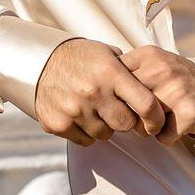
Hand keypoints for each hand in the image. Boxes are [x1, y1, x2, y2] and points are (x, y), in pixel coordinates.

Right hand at [36, 39, 167, 146]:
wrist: (40, 61)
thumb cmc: (81, 58)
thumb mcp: (107, 54)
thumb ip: (130, 74)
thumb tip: (155, 93)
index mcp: (110, 73)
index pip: (146, 104)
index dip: (155, 118)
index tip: (155, 122)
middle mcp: (93, 92)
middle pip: (126, 124)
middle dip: (126, 121)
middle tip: (119, 111)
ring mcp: (74, 110)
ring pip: (105, 134)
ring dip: (104, 126)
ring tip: (95, 109)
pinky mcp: (58, 124)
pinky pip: (85, 141)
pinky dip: (86, 132)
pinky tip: (80, 115)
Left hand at [120, 45, 194, 145]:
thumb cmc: (173, 78)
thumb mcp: (151, 63)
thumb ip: (127, 69)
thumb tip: (97, 86)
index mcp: (148, 56)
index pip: (115, 80)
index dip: (115, 96)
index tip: (119, 100)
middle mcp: (162, 70)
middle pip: (126, 104)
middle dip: (129, 115)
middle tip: (138, 115)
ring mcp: (177, 90)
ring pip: (142, 124)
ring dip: (148, 128)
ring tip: (158, 119)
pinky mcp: (190, 113)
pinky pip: (163, 137)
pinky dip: (166, 137)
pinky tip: (174, 125)